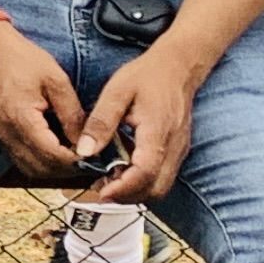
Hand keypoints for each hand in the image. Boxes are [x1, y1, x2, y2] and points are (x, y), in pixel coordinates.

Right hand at [0, 22, 88, 178]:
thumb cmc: (22, 58)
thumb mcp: (56, 80)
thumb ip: (72, 114)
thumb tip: (86, 142)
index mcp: (21, 118)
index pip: (52, 155)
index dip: (75, 160)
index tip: (95, 156)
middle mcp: (6, 132)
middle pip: (40, 168)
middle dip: (66, 168)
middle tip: (88, 158)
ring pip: (29, 168)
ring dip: (52, 168)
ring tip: (73, 154)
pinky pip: (20, 158)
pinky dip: (39, 160)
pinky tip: (54, 148)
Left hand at [73, 46, 206, 204]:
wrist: (178, 67)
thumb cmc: (148, 76)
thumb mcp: (116, 92)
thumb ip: (100, 122)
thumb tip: (85, 151)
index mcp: (157, 132)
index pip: (145, 172)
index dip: (123, 188)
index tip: (102, 193)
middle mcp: (173, 147)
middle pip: (156, 189)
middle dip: (128, 196)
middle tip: (102, 190)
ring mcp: (178, 151)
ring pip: (161, 187)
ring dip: (136, 191)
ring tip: (111, 181)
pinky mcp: (177, 151)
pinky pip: (163, 177)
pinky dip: (143, 182)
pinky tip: (124, 170)